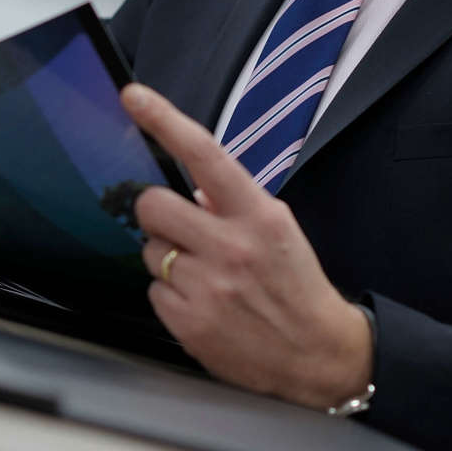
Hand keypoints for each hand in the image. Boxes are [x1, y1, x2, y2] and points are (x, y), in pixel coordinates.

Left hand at [120, 82, 371, 409]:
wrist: (318, 354)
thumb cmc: (297, 285)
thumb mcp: (278, 230)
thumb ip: (233, 204)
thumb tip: (191, 188)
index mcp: (258, 215)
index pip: (204, 154)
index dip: (163, 120)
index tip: (133, 96)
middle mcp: (230, 247)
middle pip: (152, 205)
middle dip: (156, 213)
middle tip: (177, 227)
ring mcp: (207, 287)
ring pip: (149, 252)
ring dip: (167, 259)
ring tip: (204, 275)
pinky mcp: (190, 324)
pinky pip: (153, 292)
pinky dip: (171, 295)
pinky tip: (203, 303)